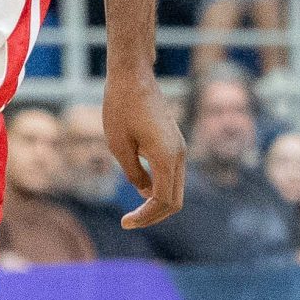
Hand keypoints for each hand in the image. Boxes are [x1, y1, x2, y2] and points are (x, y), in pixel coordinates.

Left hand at [103, 73, 185, 226]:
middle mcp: (179, 155)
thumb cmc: (121, 108)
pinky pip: (173, 175)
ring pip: (176, 189)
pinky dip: (160, 189)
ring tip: (134, 212)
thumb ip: (134, 174)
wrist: (133, 76)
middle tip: (129, 222)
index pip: (163, 201)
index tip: (124, 223)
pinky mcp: (175, 143)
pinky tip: (141, 191)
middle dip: (154, 216)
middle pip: (175, 201)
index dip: (146, 217)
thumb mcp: (119, 146)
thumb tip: (146, 195)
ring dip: (158, 204)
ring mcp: (180, 149)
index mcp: (166, 158)